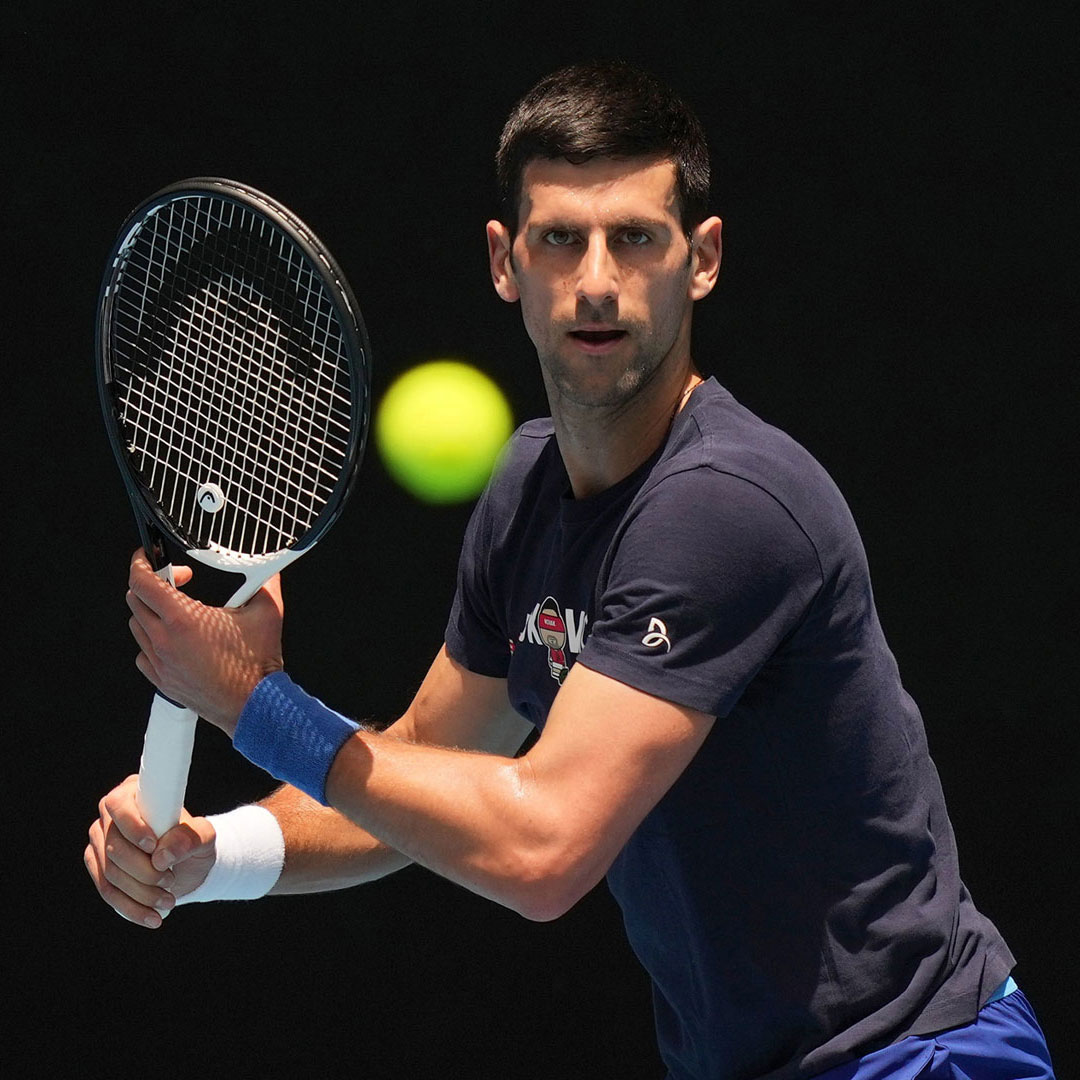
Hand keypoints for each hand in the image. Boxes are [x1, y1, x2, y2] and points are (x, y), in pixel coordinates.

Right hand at [84, 775, 216, 927]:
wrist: (187, 863)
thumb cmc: (194, 842)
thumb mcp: (205, 838)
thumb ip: (190, 839)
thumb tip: (162, 855)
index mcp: (135, 792)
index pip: (120, 805)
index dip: (133, 826)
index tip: (152, 846)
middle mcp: (111, 814)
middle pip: (115, 848)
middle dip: (144, 872)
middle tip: (171, 882)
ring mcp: (99, 840)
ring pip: (110, 874)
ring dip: (140, 893)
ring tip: (168, 901)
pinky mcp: (97, 865)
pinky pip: (107, 891)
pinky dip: (130, 907)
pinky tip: (152, 917)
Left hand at [126, 549, 284, 734]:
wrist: (253, 705)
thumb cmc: (257, 665)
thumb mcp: (266, 613)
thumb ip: (265, 584)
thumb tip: (268, 570)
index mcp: (183, 618)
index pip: (142, 582)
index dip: (141, 563)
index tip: (147, 557)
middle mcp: (164, 640)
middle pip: (135, 600)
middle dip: (152, 585)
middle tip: (176, 582)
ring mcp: (160, 662)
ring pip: (136, 626)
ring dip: (151, 612)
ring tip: (177, 611)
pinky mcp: (162, 680)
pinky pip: (143, 653)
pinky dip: (152, 641)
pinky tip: (174, 640)